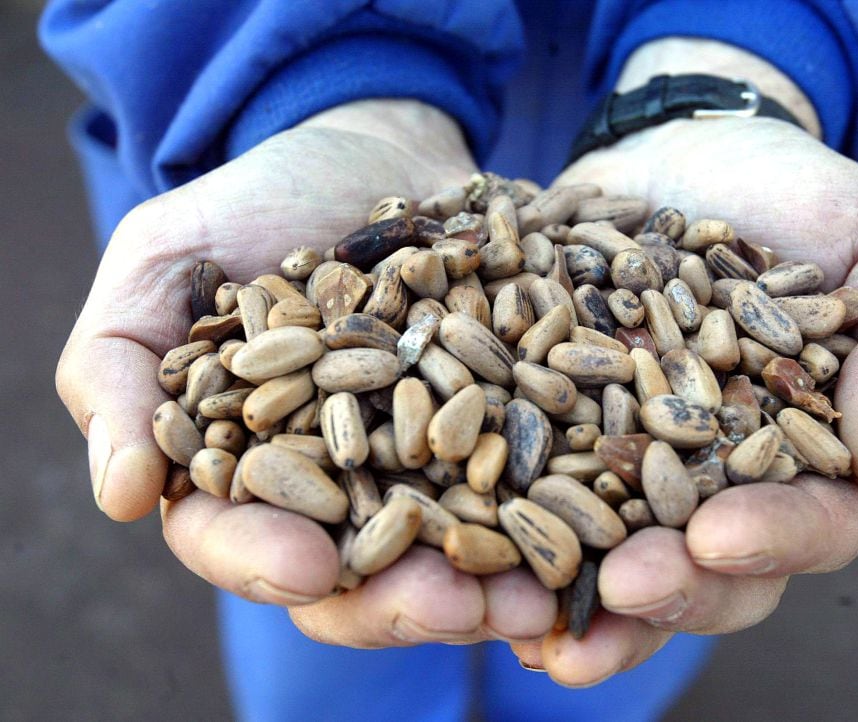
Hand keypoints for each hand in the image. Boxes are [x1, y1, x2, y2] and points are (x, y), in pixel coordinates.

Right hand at [55, 100, 557, 646]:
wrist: (380, 143)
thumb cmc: (258, 199)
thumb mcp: (164, 261)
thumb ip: (115, 369)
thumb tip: (123, 496)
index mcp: (246, 465)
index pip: (236, 537)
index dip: (264, 559)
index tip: (308, 565)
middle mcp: (341, 484)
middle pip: (361, 571)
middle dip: (404, 598)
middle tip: (453, 607)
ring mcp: (431, 462)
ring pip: (457, 550)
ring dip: (498, 582)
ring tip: (541, 601)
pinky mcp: (507, 427)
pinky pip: (537, 481)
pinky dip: (564, 508)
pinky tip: (600, 528)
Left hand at [522, 113, 857, 684]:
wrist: (691, 144)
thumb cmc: (807, 196)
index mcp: (811, 459)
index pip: (815, 525)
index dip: (772, 541)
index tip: (718, 537)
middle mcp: (721, 480)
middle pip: (706, 569)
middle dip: (666, 588)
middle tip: (619, 590)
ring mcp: (633, 460)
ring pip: (614, 555)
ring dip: (574, 595)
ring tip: (528, 624)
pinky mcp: (558, 426)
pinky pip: (530, 485)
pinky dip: (502, 520)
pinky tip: (461, 541)